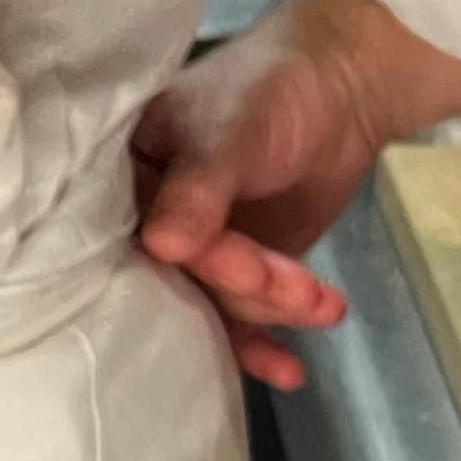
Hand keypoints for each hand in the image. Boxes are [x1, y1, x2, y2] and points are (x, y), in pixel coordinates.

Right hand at [134, 0, 460, 389]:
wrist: (343, 89)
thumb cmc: (269, 92)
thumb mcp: (229, 133)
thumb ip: (197, 191)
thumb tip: (162, 246)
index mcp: (118, 178)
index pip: (126, 235)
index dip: (178, 259)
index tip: (236, 262)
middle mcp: (143, 221)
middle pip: (171, 280)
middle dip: (237, 290)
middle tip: (292, 285)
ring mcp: (190, 253)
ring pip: (212, 304)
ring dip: (268, 311)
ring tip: (319, 300)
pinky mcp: (232, 277)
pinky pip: (236, 322)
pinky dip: (265, 346)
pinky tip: (291, 371)